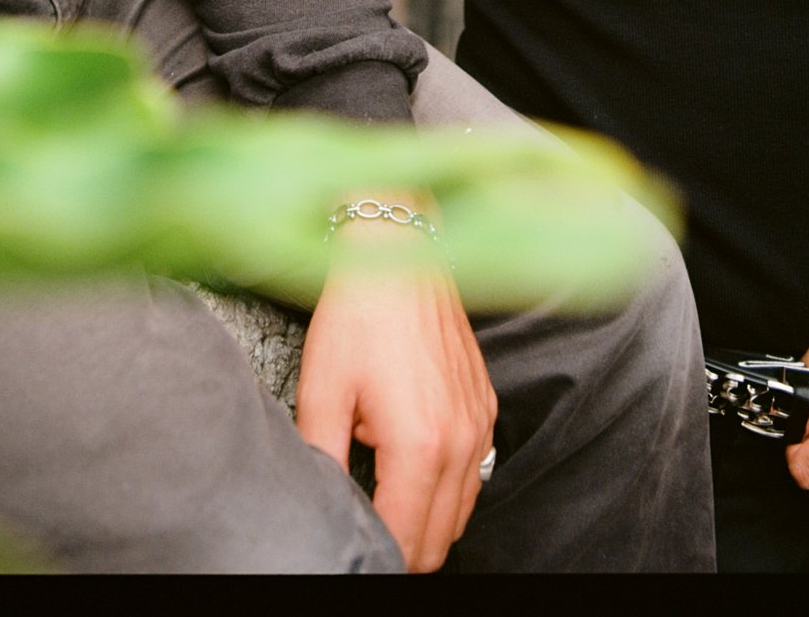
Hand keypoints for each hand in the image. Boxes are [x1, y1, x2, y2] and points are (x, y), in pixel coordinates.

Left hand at [294, 216, 497, 571]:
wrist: (400, 252)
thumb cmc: (359, 314)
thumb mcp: (322, 390)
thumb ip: (323, 462)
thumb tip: (325, 509)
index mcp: (421, 445)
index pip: (406, 542)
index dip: (375, 555)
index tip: (352, 550)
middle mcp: (462, 441)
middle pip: (440, 541)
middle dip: (403, 547)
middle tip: (364, 527)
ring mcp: (480, 424)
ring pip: (462, 513)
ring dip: (427, 519)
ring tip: (384, 492)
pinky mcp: (486, 407)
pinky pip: (474, 474)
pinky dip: (446, 485)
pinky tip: (410, 461)